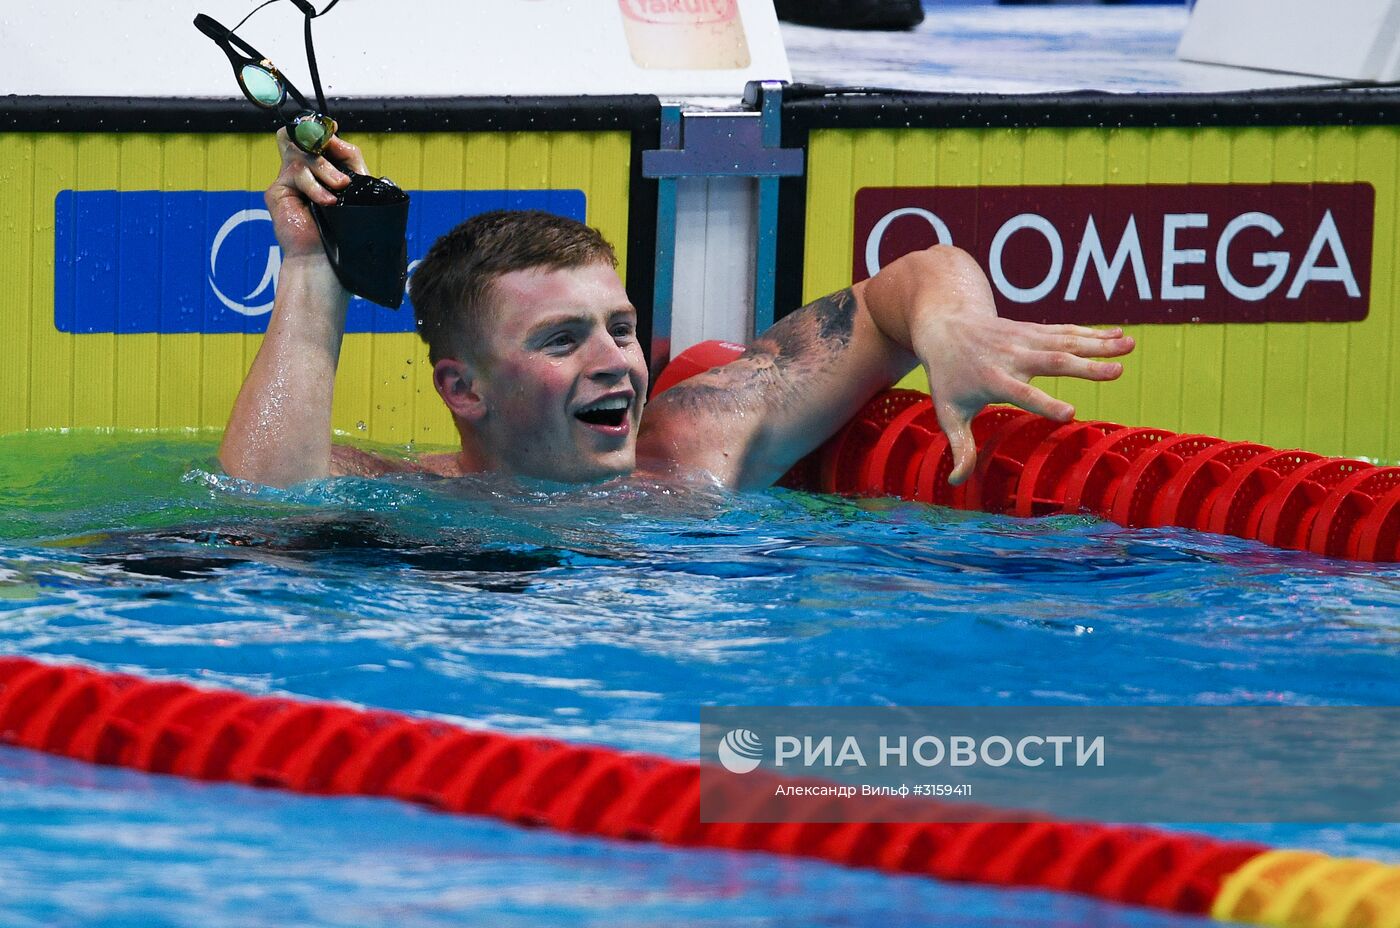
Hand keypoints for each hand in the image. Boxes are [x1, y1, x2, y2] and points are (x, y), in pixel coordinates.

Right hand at [264, 129, 368, 259]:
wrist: (326, 259)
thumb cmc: (341, 230)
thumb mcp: (353, 189)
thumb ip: (349, 162)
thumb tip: (336, 137)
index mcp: (318, 171)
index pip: (311, 138)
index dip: (319, 129)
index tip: (333, 129)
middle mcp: (300, 173)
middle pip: (301, 138)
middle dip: (320, 141)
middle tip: (336, 152)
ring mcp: (286, 181)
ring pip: (302, 155)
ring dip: (326, 169)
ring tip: (340, 187)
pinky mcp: (276, 191)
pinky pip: (296, 173)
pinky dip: (315, 186)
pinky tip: (327, 202)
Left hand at [910, 275, 1134, 484]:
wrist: (945, 326)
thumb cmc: (948, 376)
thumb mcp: (947, 412)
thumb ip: (959, 447)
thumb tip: (957, 483)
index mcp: (993, 379)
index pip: (1022, 393)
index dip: (1045, 403)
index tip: (1071, 415)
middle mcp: (1012, 356)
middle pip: (1053, 362)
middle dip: (1086, 367)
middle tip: (1118, 372)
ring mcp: (1025, 339)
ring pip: (1066, 341)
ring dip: (1100, 343)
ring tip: (1132, 345)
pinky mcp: (1033, 329)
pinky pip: (1066, 331)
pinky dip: (1093, 333)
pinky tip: (1120, 334)